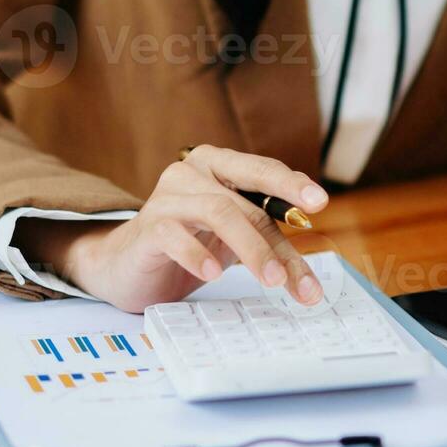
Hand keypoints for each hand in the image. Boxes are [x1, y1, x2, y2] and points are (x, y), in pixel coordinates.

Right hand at [18, 146, 328, 313]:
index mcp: (219, 165)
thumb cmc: (188, 244)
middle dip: (278, 244)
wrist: (127, 264)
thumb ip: (266, 236)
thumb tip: (307, 268)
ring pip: (218, 213)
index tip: (320, 204)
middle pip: (246, 202)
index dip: (291, 185)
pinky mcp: (147, 227)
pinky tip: (215, 273)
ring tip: (271, 281)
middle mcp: (192, 172)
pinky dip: (198, 254)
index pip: (262, 170)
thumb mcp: (233, 238)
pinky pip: (175, 235)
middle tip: (299, 278)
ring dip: (251, 249)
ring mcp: (167, 197)